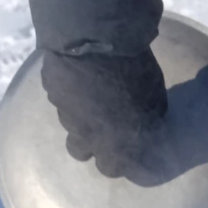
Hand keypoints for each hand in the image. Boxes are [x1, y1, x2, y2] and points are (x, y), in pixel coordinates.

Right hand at [41, 49, 167, 179]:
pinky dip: (69, 93)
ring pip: (71, 128)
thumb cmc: (134, 72)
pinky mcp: (52, 92)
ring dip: (81, 121)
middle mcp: (87, 138)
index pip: (120, 170)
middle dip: (99, 148)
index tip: (135, 153)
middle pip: (88, 157)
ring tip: (91, 101)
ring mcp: (66, 115)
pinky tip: (78, 78)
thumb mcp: (155, 100)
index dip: (129, 163)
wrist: (94, 37)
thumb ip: (150, 119)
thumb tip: (149, 126)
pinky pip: (60, 98)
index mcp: (115, 145)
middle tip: (109, 132)